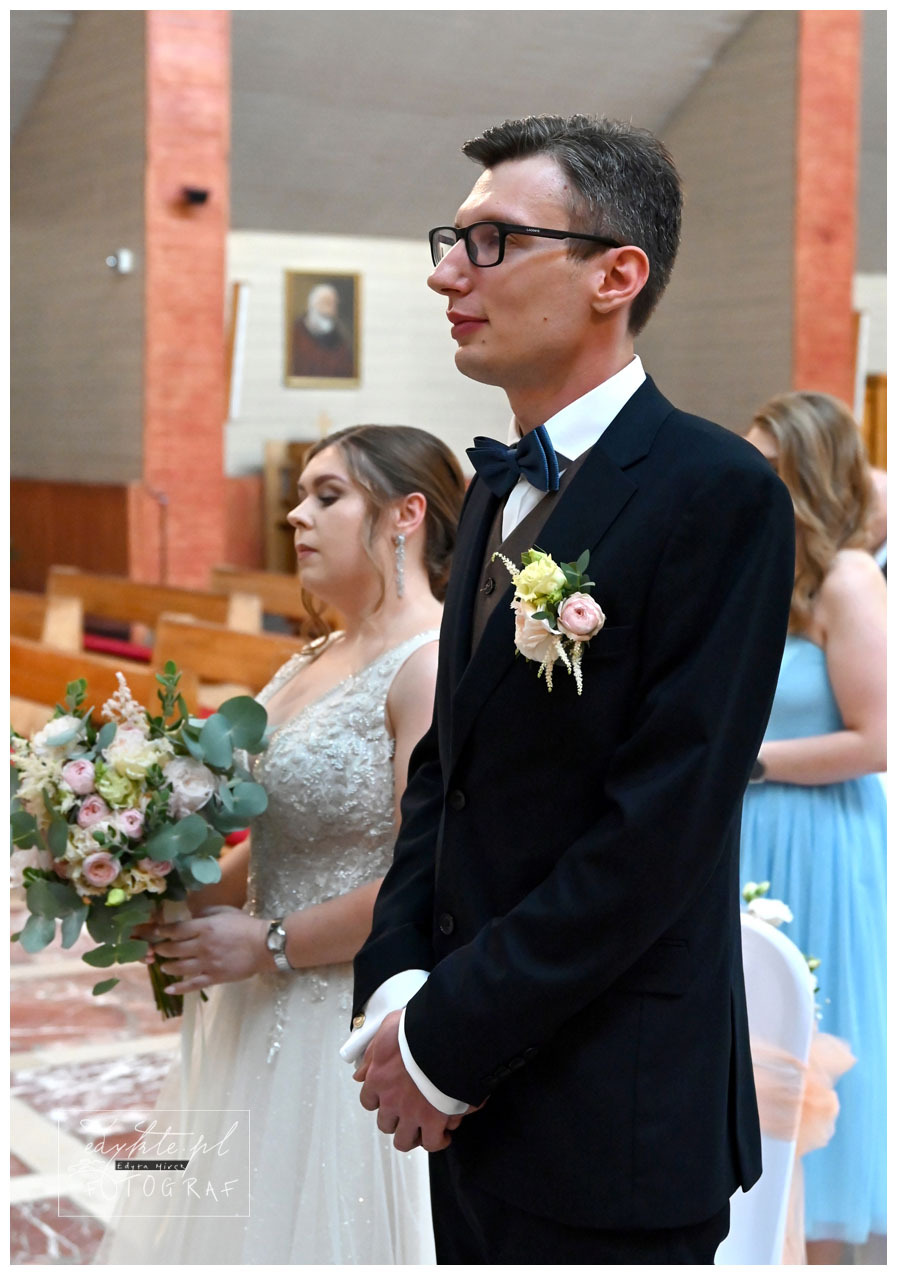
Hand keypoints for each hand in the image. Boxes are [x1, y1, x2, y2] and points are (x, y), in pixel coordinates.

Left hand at [149, 905, 268, 993]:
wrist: (264, 946)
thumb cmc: (246, 925)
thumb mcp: (225, 911)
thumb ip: (206, 913)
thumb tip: (191, 917)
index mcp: (205, 928)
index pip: (176, 930)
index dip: (163, 930)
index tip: (156, 931)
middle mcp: (202, 946)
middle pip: (174, 949)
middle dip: (162, 949)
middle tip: (157, 949)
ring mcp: (207, 964)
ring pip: (180, 968)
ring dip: (168, 966)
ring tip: (164, 966)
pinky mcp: (214, 978)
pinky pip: (193, 985)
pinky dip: (179, 989)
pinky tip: (169, 989)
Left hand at [354, 1011, 465, 1152]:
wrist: (446, 1034)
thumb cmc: (419, 1028)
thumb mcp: (388, 1028)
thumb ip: (372, 1053)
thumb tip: (359, 1074)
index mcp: (377, 1077)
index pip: (369, 1101)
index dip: (380, 1101)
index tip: (390, 1098)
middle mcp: (390, 1100)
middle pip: (386, 1124)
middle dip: (397, 1120)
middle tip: (411, 1112)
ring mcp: (411, 1113)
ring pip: (404, 1140)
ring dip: (414, 1134)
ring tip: (426, 1126)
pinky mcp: (433, 1120)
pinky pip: (431, 1142)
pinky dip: (438, 1140)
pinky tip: (444, 1132)